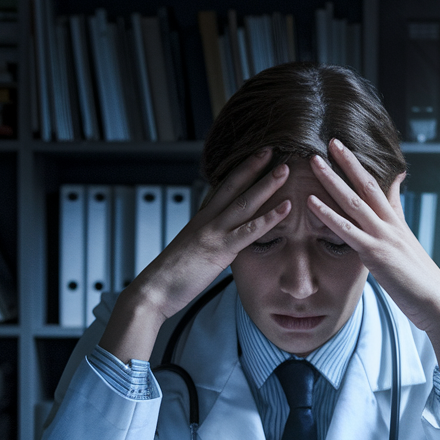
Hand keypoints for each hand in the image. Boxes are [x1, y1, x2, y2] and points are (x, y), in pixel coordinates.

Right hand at [99, 148, 291, 362]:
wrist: (153, 290)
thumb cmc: (171, 276)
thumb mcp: (192, 252)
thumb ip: (210, 242)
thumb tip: (226, 243)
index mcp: (200, 219)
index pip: (222, 188)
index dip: (240, 171)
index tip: (255, 157)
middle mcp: (207, 220)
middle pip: (233, 186)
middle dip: (254, 166)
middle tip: (273, 149)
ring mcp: (213, 233)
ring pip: (244, 202)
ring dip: (266, 184)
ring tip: (285, 169)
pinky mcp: (220, 250)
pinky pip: (249, 231)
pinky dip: (269, 218)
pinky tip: (285, 207)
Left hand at [306, 139, 439, 379]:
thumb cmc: (424, 285)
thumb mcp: (410, 254)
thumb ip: (398, 236)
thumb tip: (393, 231)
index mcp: (399, 225)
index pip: (383, 188)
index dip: (365, 168)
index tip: (349, 150)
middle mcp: (392, 225)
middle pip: (368, 184)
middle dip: (348, 161)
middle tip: (331, 140)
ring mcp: (384, 237)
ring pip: (354, 200)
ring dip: (332, 179)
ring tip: (314, 160)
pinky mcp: (376, 254)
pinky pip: (347, 230)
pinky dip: (327, 213)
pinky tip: (311, 201)